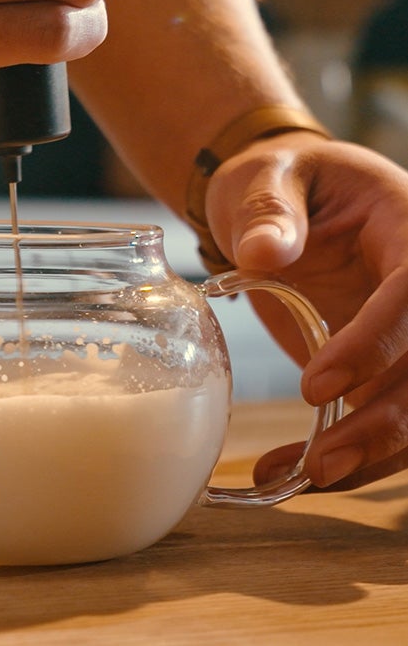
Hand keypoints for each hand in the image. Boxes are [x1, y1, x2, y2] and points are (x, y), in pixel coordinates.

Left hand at [206, 133, 407, 489]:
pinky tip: (291, 473)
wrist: (280, 201)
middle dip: (389, 419)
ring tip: (309, 479)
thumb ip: (268, 211)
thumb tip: (263, 255)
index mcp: (407, 227)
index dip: (378, 341)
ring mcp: (406, 329)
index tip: (316, 384)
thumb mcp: (265, 177)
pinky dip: (346, 451)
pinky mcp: (384, 363)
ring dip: (377, 452)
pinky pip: (380, 412)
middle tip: (325, 462)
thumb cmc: (277, 179)